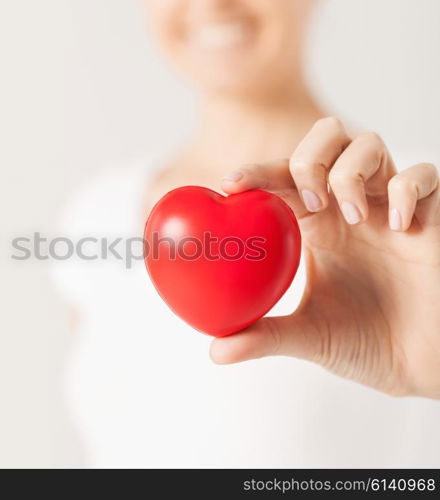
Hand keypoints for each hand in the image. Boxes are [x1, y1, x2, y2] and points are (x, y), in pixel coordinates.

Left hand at [210, 117, 439, 398]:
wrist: (419, 364)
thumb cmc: (365, 344)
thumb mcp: (308, 337)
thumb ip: (263, 337)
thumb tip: (215, 353)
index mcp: (318, 226)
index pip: (283, 181)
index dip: (258, 173)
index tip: (230, 184)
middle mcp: (350, 207)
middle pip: (325, 139)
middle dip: (309, 157)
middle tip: (309, 202)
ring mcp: (390, 208)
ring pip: (368, 144)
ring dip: (350, 172)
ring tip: (351, 218)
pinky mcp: (433, 218)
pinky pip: (425, 176)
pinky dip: (407, 190)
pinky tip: (400, 228)